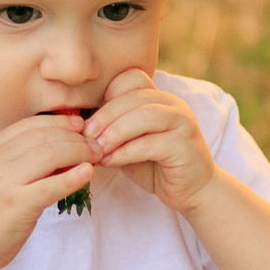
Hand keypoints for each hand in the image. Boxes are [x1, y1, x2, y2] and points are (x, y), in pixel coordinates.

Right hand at [0, 113, 96, 269]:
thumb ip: (21, 162)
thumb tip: (63, 147)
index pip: (30, 125)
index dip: (59, 122)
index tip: (80, 125)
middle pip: (45, 137)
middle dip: (75, 137)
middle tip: (95, 144)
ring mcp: (5, 182)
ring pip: (51, 154)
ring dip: (79, 152)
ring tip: (96, 156)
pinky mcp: (17, 205)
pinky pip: (51, 186)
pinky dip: (73, 177)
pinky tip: (88, 173)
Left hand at [83, 69, 216, 212]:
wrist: (191, 190)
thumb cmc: (155, 165)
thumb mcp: (128, 142)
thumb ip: (111, 130)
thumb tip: (78, 127)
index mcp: (158, 97)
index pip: (131, 79)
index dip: (108, 96)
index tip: (89, 120)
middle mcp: (173, 104)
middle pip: (133, 97)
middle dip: (105, 116)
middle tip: (85, 136)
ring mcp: (182, 122)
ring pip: (143, 116)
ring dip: (115, 132)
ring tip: (96, 149)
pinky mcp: (185, 145)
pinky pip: (150, 143)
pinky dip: (125, 152)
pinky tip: (110, 162)